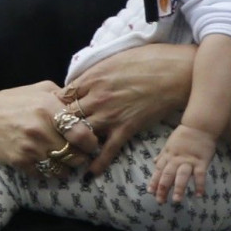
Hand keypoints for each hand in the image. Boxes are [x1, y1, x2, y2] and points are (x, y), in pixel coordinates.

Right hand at [0, 82, 99, 174]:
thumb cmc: (9, 103)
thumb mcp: (36, 89)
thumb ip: (60, 94)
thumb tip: (82, 102)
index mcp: (48, 107)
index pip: (83, 132)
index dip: (91, 141)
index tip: (90, 142)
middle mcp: (41, 128)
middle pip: (76, 154)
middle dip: (81, 156)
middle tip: (79, 153)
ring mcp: (31, 147)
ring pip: (63, 168)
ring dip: (67, 167)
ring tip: (64, 160)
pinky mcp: (21, 162)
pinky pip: (45, 174)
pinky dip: (49, 172)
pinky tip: (47, 163)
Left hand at [62, 43, 193, 175]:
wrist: (176, 71)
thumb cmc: (148, 59)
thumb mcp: (113, 58)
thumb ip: (94, 72)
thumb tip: (81, 81)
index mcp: (92, 77)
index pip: (61, 96)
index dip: (55, 105)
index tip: (54, 112)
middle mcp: (96, 98)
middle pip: (65, 117)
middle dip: (58, 127)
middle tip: (56, 135)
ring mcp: (110, 115)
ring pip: (80, 135)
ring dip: (74, 144)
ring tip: (69, 152)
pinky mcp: (126, 128)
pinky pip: (107, 151)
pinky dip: (97, 163)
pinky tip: (90, 173)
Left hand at [147, 124, 215, 202]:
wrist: (199, 126)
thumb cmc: (183, 135)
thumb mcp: (169, 144)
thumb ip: (162, 154)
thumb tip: (153, 161)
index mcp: (168, 155)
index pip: (159, 170)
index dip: (154, 181)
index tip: (150, 192)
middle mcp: (176, 159)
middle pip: (167, 175)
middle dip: (163, 188)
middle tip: (160, 201)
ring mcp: (189, 161)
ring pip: (182, 175)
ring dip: (179, 188)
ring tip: (176, 200)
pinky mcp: (201, 161)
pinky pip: (200, 175)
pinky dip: (199, 185)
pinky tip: (198, 195)